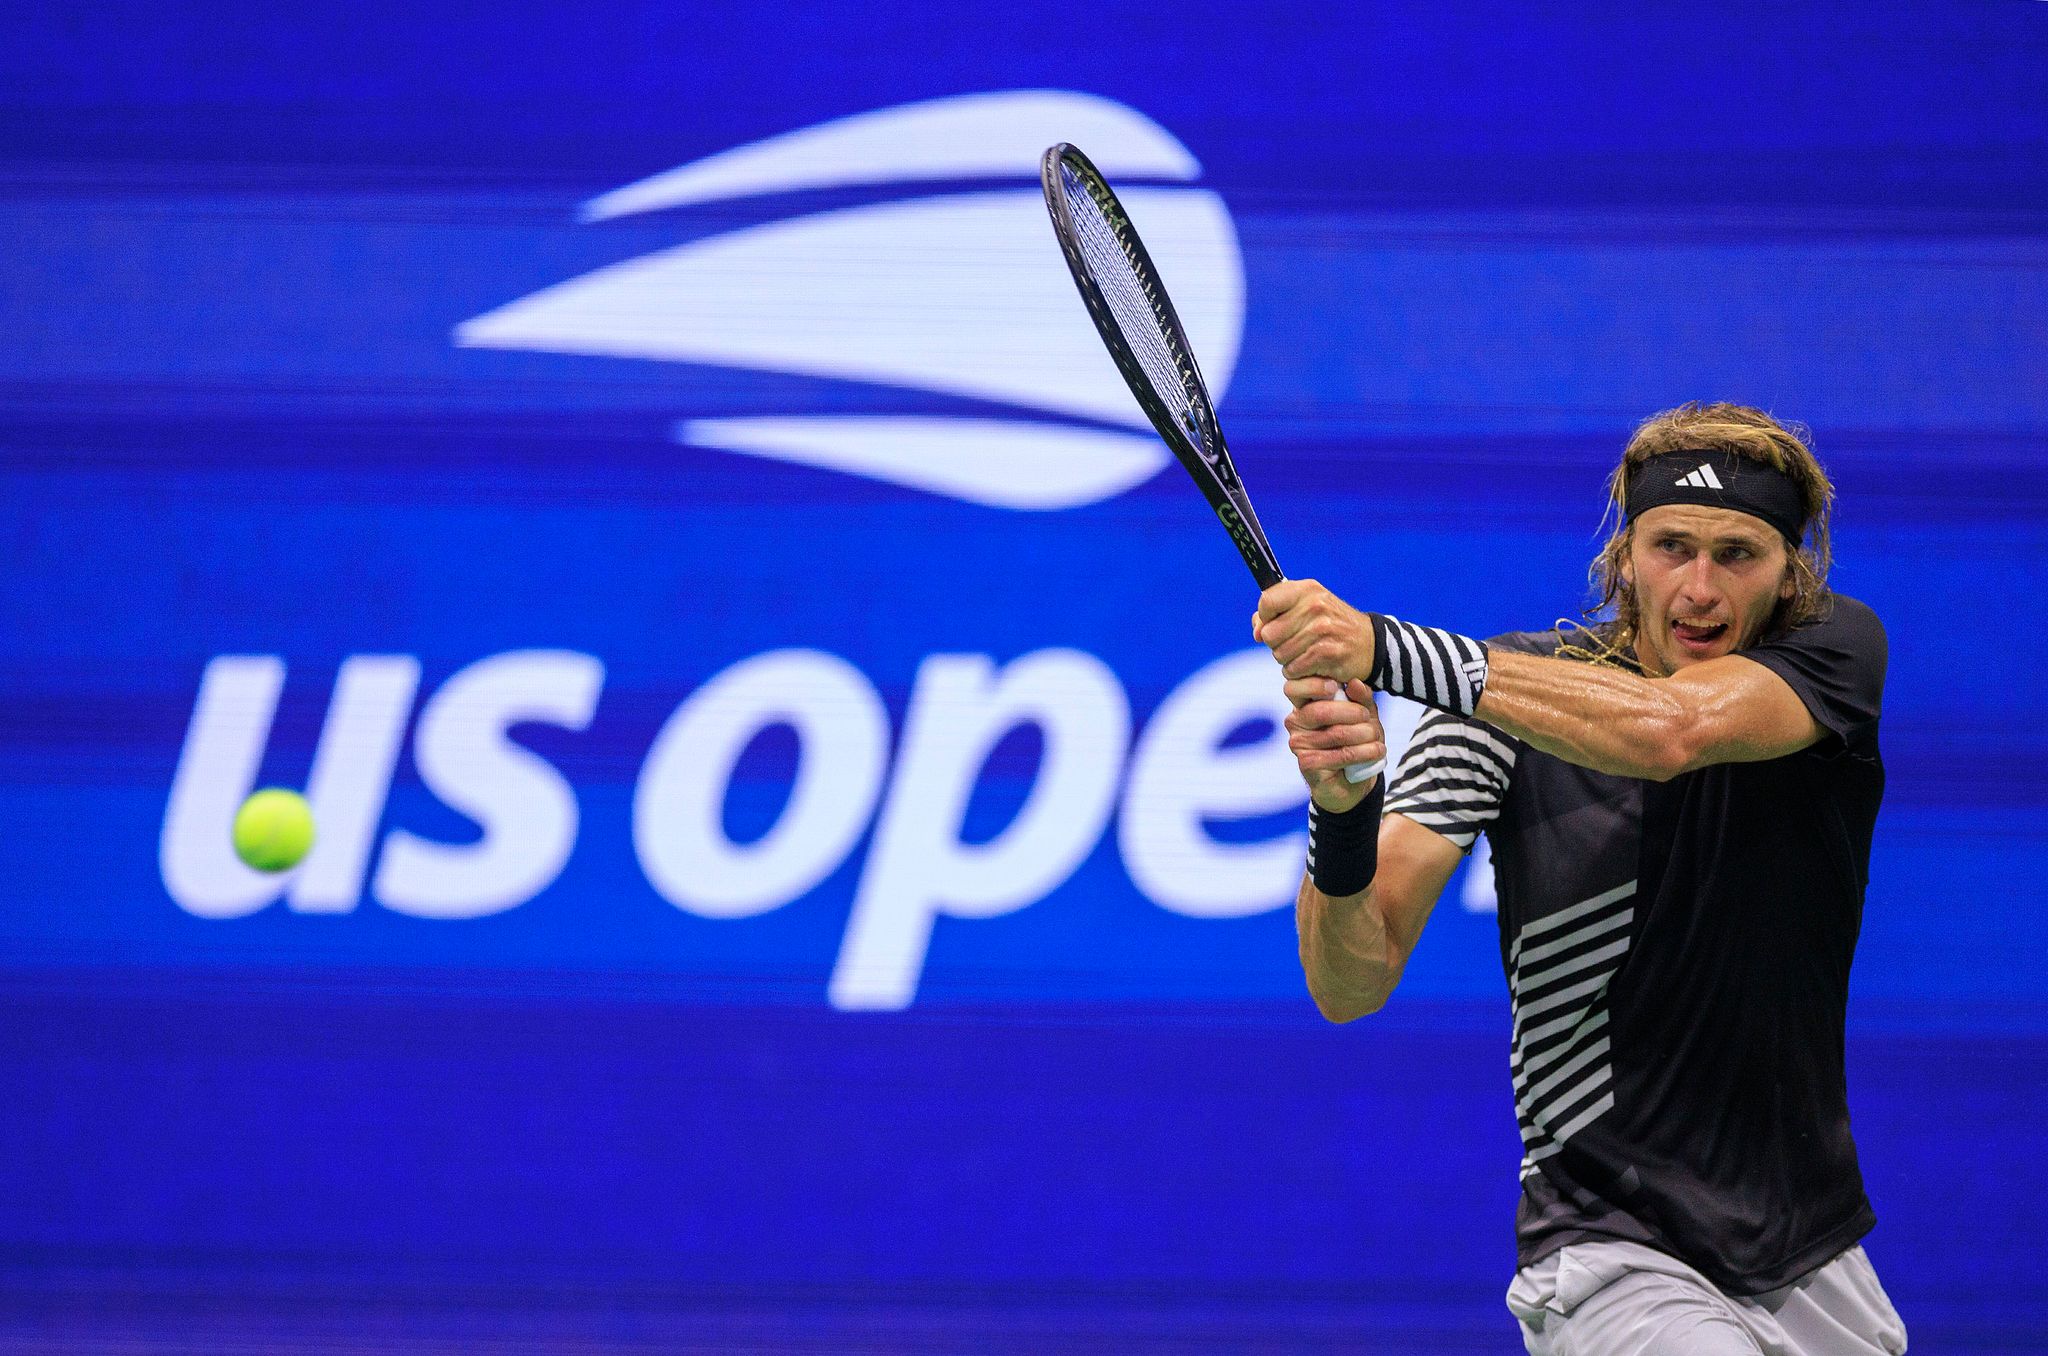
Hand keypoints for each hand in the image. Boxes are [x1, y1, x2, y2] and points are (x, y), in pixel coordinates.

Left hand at [1252, 580, 1375, 684]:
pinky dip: (1299, 672)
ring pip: (1279, 655)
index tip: (1273, 623)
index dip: (1264, 618)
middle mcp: (1315, 606)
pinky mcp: (1327, 654)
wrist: (1369, 643)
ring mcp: (1322, 630)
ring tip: (1306, 653)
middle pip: (1269, 634)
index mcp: (1307, 590)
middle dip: (1277, 644)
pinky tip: (1312, 665)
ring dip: (1288, 660)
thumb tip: (1257, 631)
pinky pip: (1293, 669)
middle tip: (1295, 642)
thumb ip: (1274, 612)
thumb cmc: (1330, 624)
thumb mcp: (1306, 606)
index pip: (1267, 602)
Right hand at [1282, 676, 1386, 810]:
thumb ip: (1361, 698)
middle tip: (1369, 721)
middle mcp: (1295, 722)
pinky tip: (1376, 752)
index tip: (1335, 687)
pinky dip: (1364, 753)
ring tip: (1378, 740)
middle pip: (1322, 711)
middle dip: (1354, 713)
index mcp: (1304, 704)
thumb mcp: (1364, 715)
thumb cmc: (1357, 741)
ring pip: (1336, 733)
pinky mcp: (1307, 764)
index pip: (1294, 688)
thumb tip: (1355, 683)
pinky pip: (1340, 755)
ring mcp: (1299, 744)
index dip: (1313, 685)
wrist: (1354, 780)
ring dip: (1366, 736)